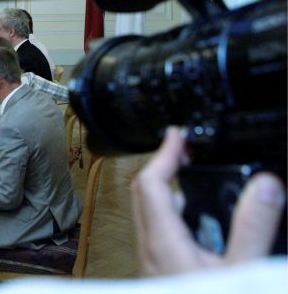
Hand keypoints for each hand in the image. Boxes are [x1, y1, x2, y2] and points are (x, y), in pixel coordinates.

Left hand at [131, 127, 285, 276]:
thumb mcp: (239, 270)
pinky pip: (158, 233)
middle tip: (183, 150)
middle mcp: (149, 248)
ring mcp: (151, 262)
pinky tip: (198, 222)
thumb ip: (252, 228)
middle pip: (143, 193)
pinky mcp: (160, 273)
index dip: (164, 153)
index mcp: (162, 240)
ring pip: (148, 214)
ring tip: (191, 178)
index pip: (151, 182)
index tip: (178, 134)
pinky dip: (172, 215)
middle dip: (163, 165)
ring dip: (167, 191)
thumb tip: (264, 186)